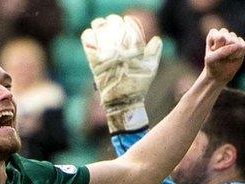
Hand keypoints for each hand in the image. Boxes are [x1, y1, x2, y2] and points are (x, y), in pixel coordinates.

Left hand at [81, 14, 161, 132]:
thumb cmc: (139, 85)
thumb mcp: (152, 67)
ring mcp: (106, 52)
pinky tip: (93, 38)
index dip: (128, 22)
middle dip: (114, 22)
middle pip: (114, 22)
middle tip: (113, 26)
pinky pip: (87, 39)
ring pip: (99, 27)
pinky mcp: (94, 59)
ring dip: (101, 25)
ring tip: (102, 28)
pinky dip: (89, 35)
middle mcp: (121, 47)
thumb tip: (156, 39)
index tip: (126, 24)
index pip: (130, 24)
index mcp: (136, 47)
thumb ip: (154, 51)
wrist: (123, 101)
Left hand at [203, 28, 244, 84]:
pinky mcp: (241, 44)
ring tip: (226, 57)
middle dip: (225, 51)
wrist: (218, 75)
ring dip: (231, 54)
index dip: (218, 47)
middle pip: (229, 39)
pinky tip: (233, 57)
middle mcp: (224, 33)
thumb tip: (238, 45)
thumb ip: (222, 51)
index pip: (220, 37)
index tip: (213, 52)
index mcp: (213, 34)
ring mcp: (233, 38)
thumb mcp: (211, 59)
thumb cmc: (212, 65)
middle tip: (220, 56)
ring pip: (236, 43)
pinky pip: (243, 47)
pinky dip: (238, 55)